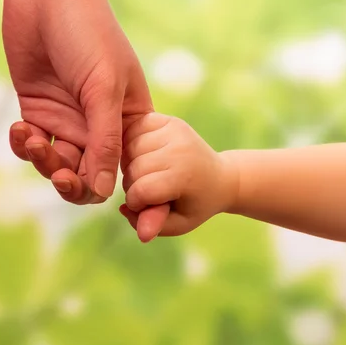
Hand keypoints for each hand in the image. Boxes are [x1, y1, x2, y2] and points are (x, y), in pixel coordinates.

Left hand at [3, 0, 152, 203]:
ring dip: (43, 160)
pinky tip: (19, 128)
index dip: (105, 185)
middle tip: (60, 176)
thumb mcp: (103, 90)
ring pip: (57, 162)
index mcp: (128, 120)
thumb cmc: (88, 34)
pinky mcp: (39, 109)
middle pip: (87, 173)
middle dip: (71, 180)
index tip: (84, 184)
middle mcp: (99, 124)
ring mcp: (68, 117)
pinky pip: (31, 143)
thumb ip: (105, 143)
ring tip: (31, 138)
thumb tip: (106, 193)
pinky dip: (23, 144)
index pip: (121, 168)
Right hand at [119, 113, 237, 241]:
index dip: (137, 204)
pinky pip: (131, 130)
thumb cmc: (195, 204)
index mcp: (185, 175)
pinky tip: (142, 156)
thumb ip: (153, 225)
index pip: (141, 190)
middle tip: (149, 191)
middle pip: (132, 170)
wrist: (219, 178)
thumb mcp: (178, 223)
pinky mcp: (166, 119)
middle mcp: (180, 148)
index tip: (147, 207)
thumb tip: (126, 214)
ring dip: (129, 165)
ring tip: (146, 174)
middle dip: (132, 185)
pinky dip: (130, 145)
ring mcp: (173, 129)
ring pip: (127, 148)